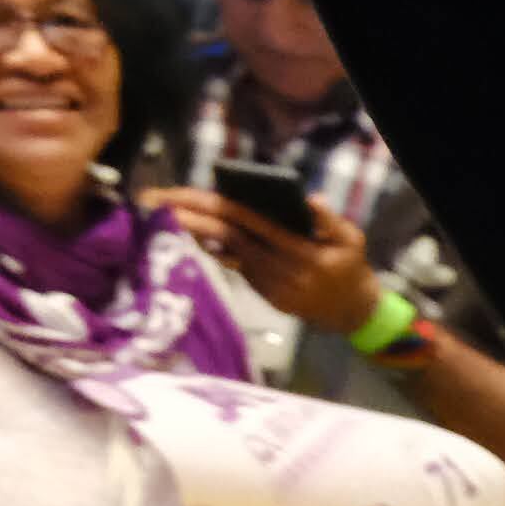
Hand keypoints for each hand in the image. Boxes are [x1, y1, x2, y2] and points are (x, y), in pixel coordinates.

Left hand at [148, 187, 379, 335]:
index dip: (216, 206)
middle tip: (153, 200)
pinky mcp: (262, 292)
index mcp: (297, 250)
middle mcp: (275, 267)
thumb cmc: (350, 266)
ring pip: (224, 252)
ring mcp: (265, 282)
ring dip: (191, 231)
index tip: (184, 193)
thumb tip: (308, 198)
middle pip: (226, 235)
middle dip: (188, 216)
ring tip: (160, 211)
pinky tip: (187, 232)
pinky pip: (232, 265)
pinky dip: (210, 248)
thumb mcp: (350, 240)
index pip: (249, 222)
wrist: (351, 312)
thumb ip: (329, 220)